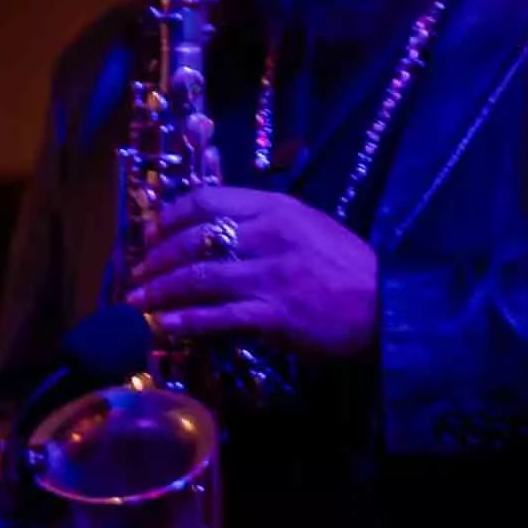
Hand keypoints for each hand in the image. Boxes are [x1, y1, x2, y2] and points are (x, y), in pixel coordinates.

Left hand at [132, 181, 378, 360]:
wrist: (390, 307)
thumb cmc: (349, 268)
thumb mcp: (308, 227)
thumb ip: (263, 223)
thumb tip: (213, 230)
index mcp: (276, 208)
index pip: (205, 201)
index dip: (168, 217)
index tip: (149, 233)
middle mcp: (269, 236)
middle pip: (192, 241)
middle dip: (155, 259)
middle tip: (136, 274)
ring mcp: (271, 276)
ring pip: (197, 279)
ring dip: (160, 292)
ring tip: (138, 302)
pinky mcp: (274, 315)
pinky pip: (216, 317)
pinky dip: (184, 322)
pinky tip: (163, 326)